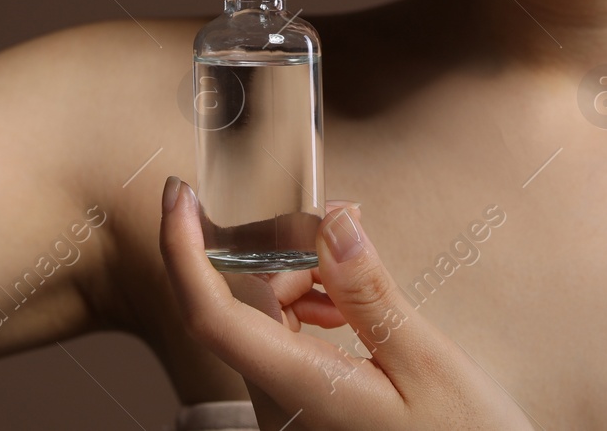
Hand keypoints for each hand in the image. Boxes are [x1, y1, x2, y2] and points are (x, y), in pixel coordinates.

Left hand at [159, 176, 533, 430]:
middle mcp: (275, 408)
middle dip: (278, 252)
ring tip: (355, 280)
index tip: (179, 197)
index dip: (183, 251)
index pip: (210, 316)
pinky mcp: (299, 416)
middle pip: (239, 306)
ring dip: (296, 281)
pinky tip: (347, 312)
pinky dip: (306, 312)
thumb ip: (369, 293)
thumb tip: (330, 223)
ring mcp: (284, 417)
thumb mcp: (427, 361)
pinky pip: (281, 347)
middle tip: (340, 224)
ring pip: (259, 323)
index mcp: (299, 391)